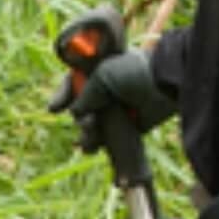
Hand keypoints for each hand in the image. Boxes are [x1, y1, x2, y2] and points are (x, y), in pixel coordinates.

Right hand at [47, 46, 173, 153]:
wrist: (164, 85)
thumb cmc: (134, 72)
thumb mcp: (103, 74)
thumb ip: (85, 93)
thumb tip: (76, 113)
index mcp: (99, 71)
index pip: (74, 83)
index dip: (63, 95)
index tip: (54, 109)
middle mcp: (107, 91)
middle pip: (81, 109)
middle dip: (79, 119)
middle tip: (88, 122)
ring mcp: (117, 110)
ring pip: (92, 127)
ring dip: (87, 135)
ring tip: (92, 134)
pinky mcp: (128, 127)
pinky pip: (108, 139)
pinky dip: (99, 145)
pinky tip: (95, 147)